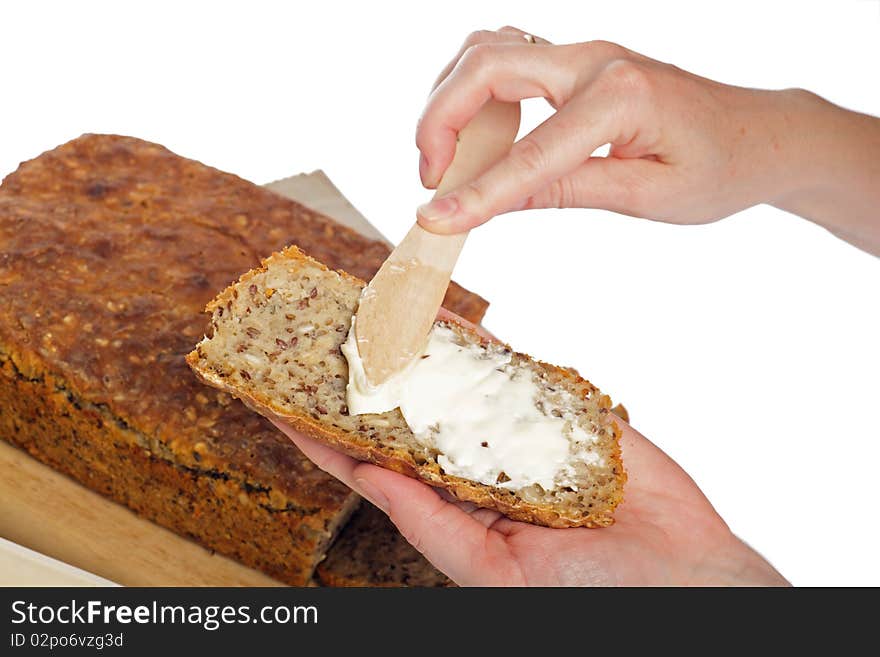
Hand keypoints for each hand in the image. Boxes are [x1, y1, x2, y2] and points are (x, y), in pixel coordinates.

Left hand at [272, 309, 788, 586]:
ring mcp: (509, 428)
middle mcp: (470, 463)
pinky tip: (431, 314)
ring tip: (356, 313)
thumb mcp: (492, 567)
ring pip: (445, 378)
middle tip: (307, 337)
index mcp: (447, 507)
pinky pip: (503, 362)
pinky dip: (468, 337)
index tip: (269, 401)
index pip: (365, 463)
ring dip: (401, 347)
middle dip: (354, 376)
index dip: (316, 433)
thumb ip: (430, 521)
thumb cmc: (590, 593)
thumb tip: (367, 474)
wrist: (684, 573)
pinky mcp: (553, 402)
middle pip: (398, 409)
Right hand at [415, 28, 879, 253]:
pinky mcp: (577, 62)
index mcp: (621, 97)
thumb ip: (567, 191)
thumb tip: (492, 204)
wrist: (759, 135)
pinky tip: (470, 130)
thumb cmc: (718, 168)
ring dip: (448, 98)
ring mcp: (585, 53)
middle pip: (486, 65)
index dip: (476, 190)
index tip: (433, 219)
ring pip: (487, 50)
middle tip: (430, 178)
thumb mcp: (648, 196)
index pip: (530, 152)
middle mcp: (597, 60)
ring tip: (443, 158)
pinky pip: (505, 56)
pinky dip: (470, 89)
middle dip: (440, 118)